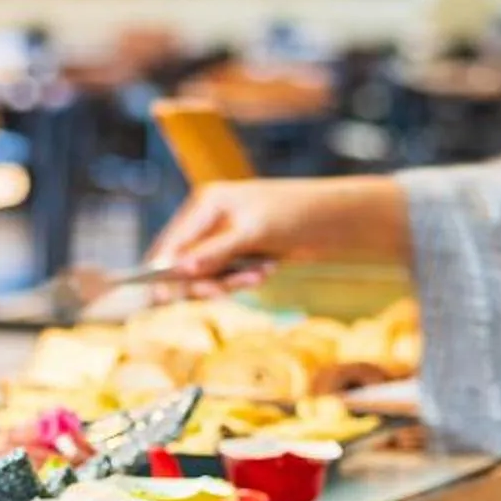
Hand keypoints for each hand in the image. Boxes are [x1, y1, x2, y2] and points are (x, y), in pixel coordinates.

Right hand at [146, 175, 406, 282]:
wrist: (336, 220)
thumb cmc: (296, 214)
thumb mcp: (254, 232)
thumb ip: (216, 251)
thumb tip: (180, 269)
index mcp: (206, 203)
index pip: (173, 242)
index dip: (166, 270)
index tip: (165, 297)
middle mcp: (210, 220)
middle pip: (184, 264)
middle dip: (204, 281)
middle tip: (223, 292)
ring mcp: (225, 239)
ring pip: (206, 275)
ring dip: (228, 282)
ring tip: (258, 275)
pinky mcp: (241, 254)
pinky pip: (227, 278)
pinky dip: (242, 280)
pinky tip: (266, 270)